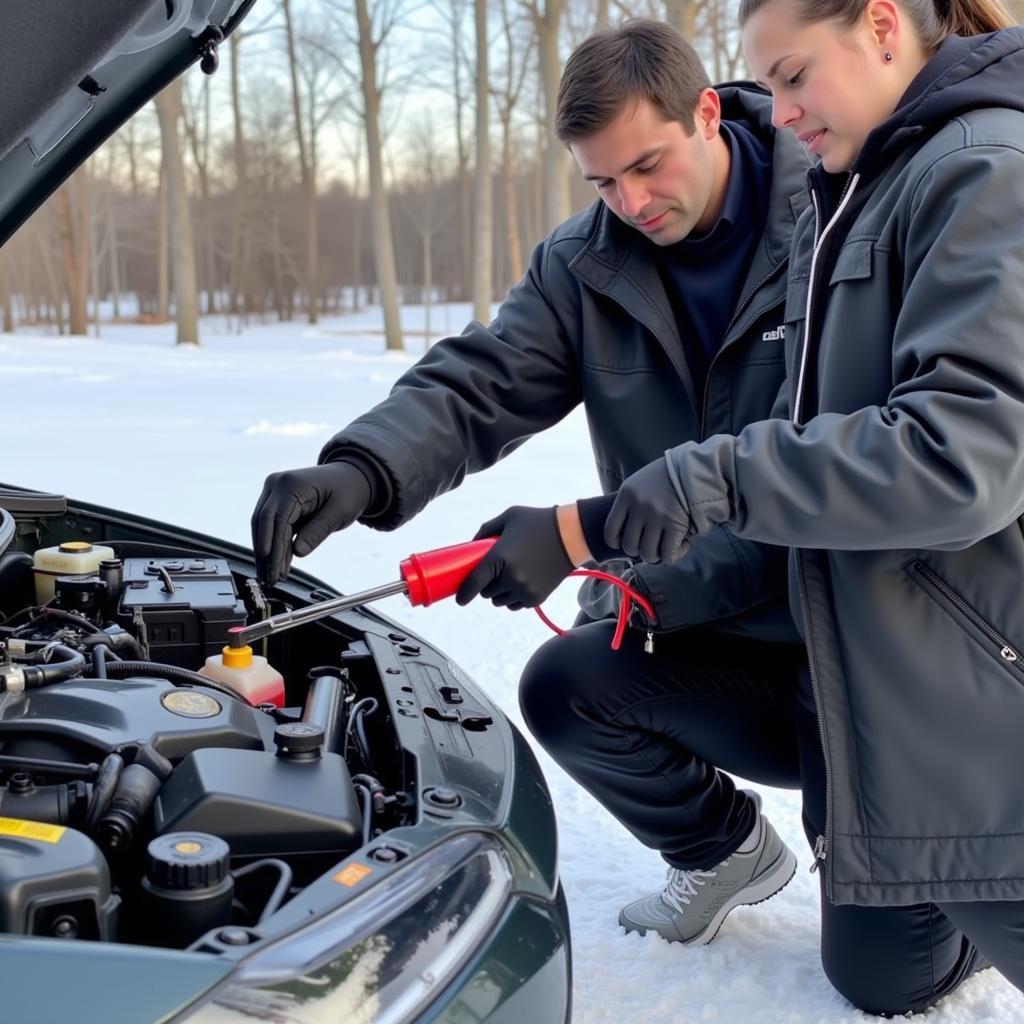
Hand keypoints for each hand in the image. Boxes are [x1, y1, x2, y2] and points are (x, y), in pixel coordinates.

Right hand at [251, 462, 371, 585]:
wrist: (351, 476)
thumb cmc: (348, 491)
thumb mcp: (339, 512)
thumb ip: (318, 531)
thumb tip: (297, 553)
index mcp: (291, 484)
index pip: (277, 520)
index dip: (274, 548)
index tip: (274, 571)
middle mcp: (277, 484)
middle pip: (264, 523)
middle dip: (266, 555)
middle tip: (269, 579)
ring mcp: (275, 492)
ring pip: (263, 526)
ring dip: (266, 553)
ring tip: (270, 577)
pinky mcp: (277, 501)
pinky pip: (271, 525)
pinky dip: (274, 545)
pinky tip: (277, 565)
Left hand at [456, 506, 573, 609]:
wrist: (571, 536)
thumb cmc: (538, 522)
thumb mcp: (508, 516)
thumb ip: (486, 530)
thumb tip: (471, 546)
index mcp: (499, 558)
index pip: (474, 583)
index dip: (464, 594)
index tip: (459, 599)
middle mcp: (511, 578)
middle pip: (486, 594)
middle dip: (486, 585)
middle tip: (493, 573)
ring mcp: (525, 590)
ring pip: (500, 601)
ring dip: (499, 593)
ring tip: (508, 577)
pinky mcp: (536, 597)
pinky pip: (515, 605)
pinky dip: (513, 598)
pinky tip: (519, 583)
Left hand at [604, 458, 691, 563]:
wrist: (695, 468)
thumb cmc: (667, 476)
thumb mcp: (640, 482)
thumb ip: (630, 503)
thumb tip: (627, 529)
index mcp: (626, 495)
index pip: (610, 530)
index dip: (616, 542)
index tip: (623, 543)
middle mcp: (639, 507)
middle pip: (630, 546)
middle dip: (639, 550)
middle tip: (649, 545)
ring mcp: (656, 517)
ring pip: (648, 554)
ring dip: (656, 556)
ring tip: (664, 547)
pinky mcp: (676, 525)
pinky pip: (668, 554)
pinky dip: (674, 555)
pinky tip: (682, 545)